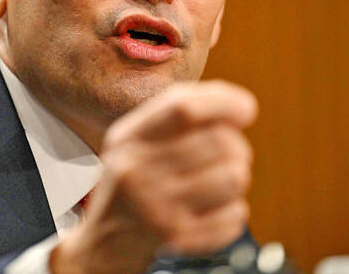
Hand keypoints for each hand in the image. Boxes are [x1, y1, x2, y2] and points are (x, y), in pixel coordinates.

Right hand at [50, 80, 257, 273]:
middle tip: (231, 156)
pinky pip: (233, 217)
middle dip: (237, 147)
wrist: (102, 246)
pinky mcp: (176, 239)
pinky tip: (215, 211)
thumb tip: (238, 106)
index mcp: (128, 138)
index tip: (246, 109)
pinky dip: (234, 212)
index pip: (182, 107)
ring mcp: (156, 207)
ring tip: (220, 184)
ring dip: (237, 178)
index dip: (223, 102)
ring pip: (233, 177)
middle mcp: (137, 171)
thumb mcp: (133, 142)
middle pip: (218, 141)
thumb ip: (173, 116)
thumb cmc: (130, 185)